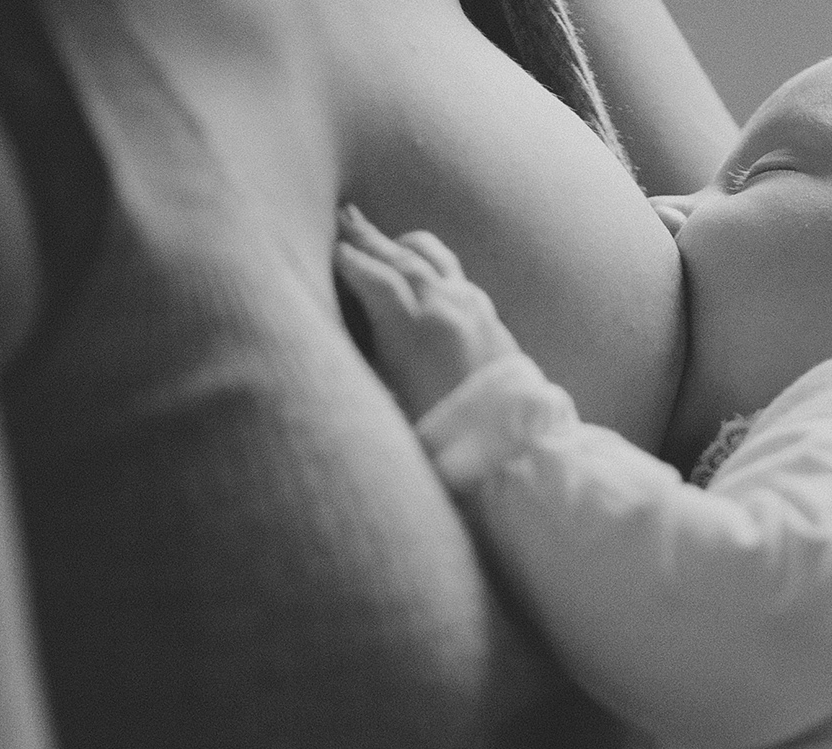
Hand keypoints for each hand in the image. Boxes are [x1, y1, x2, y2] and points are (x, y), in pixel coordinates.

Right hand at [334, 204, 521, 418]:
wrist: (508, 450)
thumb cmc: (437, 437)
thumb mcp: (388, 401)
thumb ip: (366, 357)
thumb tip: (344, 327)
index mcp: (414, 330)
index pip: (373, 277)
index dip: (346, 259)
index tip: (324, 245)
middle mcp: (444, 308)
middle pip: (400, 259)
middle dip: (367, 238)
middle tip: (342, 216)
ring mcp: (472, 308)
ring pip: (432, 259)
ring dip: (400, 244)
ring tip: (377, 233)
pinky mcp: (491, 318)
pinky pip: (455, 274)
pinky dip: (430, 261)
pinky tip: (423, 263)